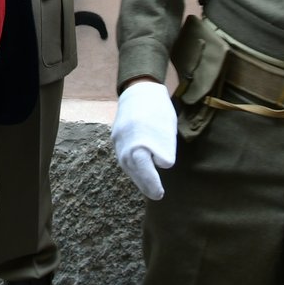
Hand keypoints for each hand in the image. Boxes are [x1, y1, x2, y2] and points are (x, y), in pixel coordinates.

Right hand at [112, 80, 177, 199]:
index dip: (153, 184)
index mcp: (139, 144)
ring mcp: (118, 140)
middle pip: (133, 171)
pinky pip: (123, 155)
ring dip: (138, 176)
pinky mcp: (115, 136)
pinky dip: (132, 164)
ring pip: (126, 164)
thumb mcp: (168, 131)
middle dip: (145, 184)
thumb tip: (160, 164)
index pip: (145, 171)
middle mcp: (125, 144)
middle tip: (156, 195)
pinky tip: (139, 168)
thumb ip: (164, 149)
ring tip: (149, 186)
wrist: (139, 89)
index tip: (160, 194)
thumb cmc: (159, 110)